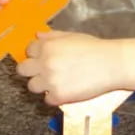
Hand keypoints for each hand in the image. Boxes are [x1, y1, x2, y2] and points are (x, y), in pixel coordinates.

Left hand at [16, 31, 134, 105]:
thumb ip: (52, 36)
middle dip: (31, 71)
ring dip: (42, 85)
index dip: (35, 54)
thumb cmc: (94, 48)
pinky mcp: (58, 96)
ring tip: (56, 82)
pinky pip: (47, 99)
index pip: (28, 50)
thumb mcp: (72, 36)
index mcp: (47, 46)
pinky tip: (66, 90)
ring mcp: (50, 81)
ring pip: (32, 86)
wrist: (112, 64)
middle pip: (22, 70)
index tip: (43, 58)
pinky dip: (55, 97)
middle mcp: (45, 63)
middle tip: (43, 72)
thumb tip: (37, 35)